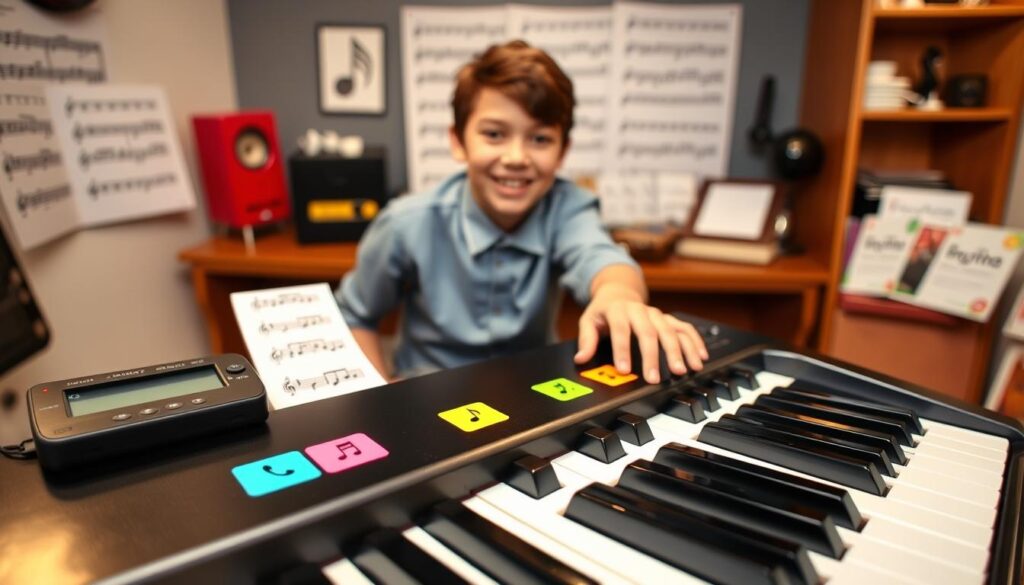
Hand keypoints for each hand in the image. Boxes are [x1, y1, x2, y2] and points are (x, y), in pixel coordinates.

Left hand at [573, 284, 707, 383]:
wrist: (619, 292)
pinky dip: (695, 342)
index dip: (622, 350)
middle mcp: (640, 311)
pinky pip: (685, 328)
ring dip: (679, 351)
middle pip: (649, 332)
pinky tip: (701, 357)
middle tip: (654, 378)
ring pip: (671, 330)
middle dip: (653, 356)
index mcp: (618, 310)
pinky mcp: (668, 319)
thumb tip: (581, 358)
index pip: (620, 330)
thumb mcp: (589, 321)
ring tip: (683, 370)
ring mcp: (657, 314)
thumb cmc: (604, 311)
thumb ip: (586, 340)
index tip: (624, 370)